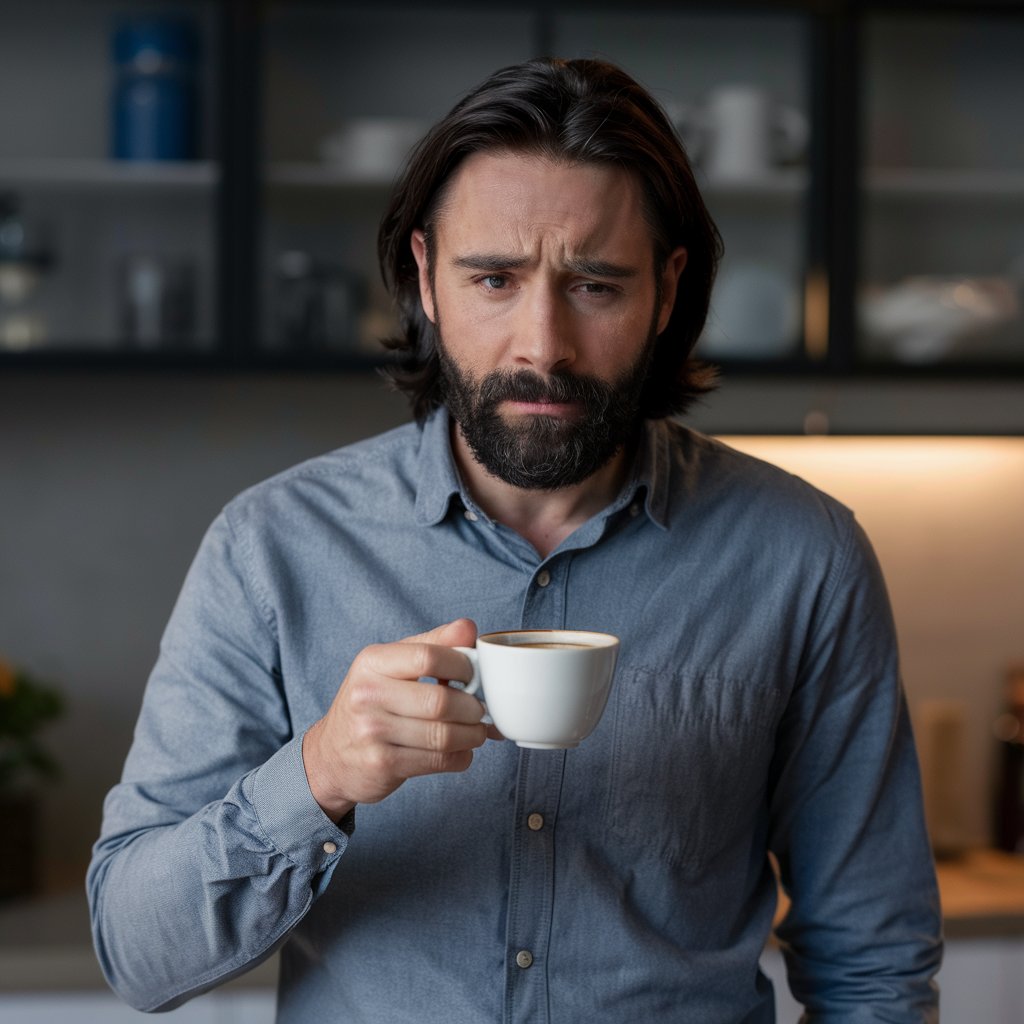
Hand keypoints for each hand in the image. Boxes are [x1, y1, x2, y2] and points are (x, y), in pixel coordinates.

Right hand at [302, 619, 498, 821]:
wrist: (332, 756)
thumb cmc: (371, 703)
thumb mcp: (392, 665)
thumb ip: (433, 644)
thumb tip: (468, 627)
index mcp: (372, 662)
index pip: (428, 657)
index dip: (462, 665)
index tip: (473, 675)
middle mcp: (367, 695)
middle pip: (440, 701)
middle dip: (473, 707)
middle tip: (480, 709)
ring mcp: (372, 732)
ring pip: (444, 735)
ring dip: (472, 735)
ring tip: (477, 730)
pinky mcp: (382, 765)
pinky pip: (439, 761)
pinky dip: (462, 757)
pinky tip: (461, 750)